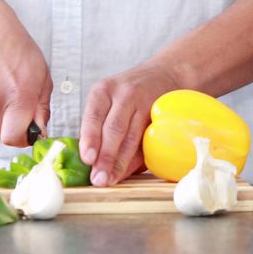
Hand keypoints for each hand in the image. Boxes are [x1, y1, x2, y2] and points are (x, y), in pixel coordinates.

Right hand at [0, 0, 51, 145]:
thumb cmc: (16, 49)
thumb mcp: (42, 76)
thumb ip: (42, 108)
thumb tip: (40, 132)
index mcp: (18, 97)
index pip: (13, 139)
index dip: (23, 138)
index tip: (29, 131)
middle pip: (3, 135)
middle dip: (14, 126)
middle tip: (19, 106)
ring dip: (1, 116)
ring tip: (5, 90)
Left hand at [79, 60, 183, 186]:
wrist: (165, 74)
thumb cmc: (130, 94)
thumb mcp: (110, 101)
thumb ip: (100, 129)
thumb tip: (92, 164)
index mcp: (103, 91)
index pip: (94, 116)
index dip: (90, 138)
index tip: (88, 159)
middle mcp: (123, 94)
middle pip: (114, 128)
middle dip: (106, 157)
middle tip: (99, 179)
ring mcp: (145, 103)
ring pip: (131, 137)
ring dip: (120, 162)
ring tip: (111, 179)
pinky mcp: (161, 114)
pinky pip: (147, 140)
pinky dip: (138, 157)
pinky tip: (131, 170)